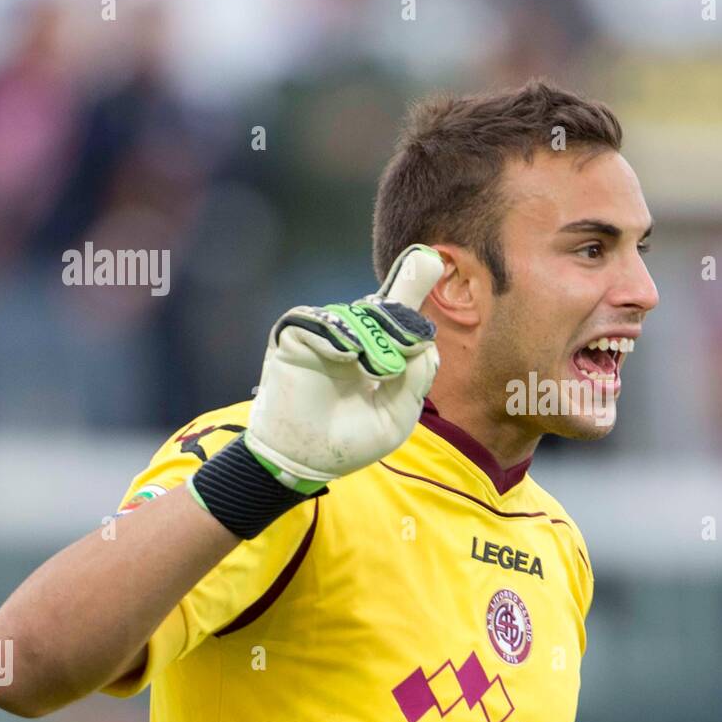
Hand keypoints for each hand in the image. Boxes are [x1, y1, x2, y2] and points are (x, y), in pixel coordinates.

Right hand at [245, 244, 442, 491]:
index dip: (410, 286)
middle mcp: (350, 338)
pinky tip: (346, 358)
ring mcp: (321, 336)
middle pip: (381, 308)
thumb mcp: (398, 414)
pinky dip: (336, 336)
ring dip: (371, 339)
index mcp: (376, 352)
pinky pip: (315, 321)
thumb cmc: (351, 442)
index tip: (429, 259)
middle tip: (404, 352)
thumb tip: (426, 339)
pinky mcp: (292, 339)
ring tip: (374, 371)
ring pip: (354, 315)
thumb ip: (417, 377)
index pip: (395, 314)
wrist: (308, 462)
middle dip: (399, 322)